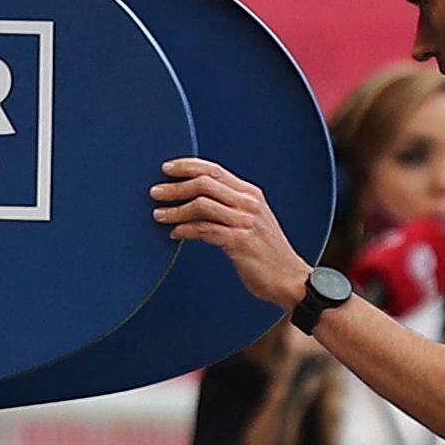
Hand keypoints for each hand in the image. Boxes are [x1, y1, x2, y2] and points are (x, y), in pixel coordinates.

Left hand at [152, 158, 311, 308]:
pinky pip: (204, 230)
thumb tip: (197, 200)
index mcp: (250, 193)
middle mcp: (248, 203)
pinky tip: (174, 235)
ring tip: (158, 215)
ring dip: (175, 210)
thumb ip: (230, 207)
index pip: (214, 170)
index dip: (187, 166)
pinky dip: (185, 231)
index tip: (167, 168)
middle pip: (204, 183)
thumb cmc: (267, 253)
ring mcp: (244, 221)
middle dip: (175, 186)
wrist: (290, 278)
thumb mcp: (252, 221)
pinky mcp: (239, 242)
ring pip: (201, 205)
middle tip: (155, 192)